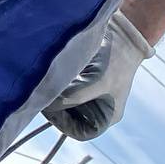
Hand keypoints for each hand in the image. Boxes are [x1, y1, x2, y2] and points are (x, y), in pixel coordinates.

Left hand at [44, 10, 151, 139]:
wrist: (122, 32)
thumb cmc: (115, 60)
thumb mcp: (97, 82)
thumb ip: (72, 97)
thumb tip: (46, 103)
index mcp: (107, 115)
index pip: (79, 132)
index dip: (62, 123)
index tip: (49, 108)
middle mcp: (96, 107)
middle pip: (67, 117)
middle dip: (54, 107)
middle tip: (42, 93)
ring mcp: (88, 94)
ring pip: (61, 102)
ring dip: (52, 93)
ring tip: (47, 81)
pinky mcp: (79, 79)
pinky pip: (60, 87)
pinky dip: (54, 83)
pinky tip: (51, 73)